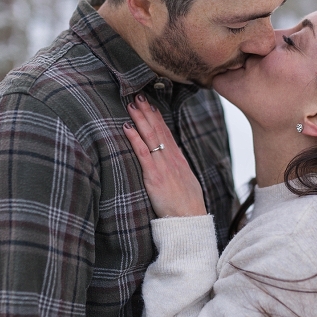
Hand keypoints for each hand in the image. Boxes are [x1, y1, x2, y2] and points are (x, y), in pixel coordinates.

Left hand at [123, 93, 206, 217]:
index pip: (167, 133)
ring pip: (150, 137)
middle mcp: (171, 159)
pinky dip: (135, 139)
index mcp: (179, 160)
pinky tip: (127, 128)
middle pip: (158, 130)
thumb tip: (174, 156)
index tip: (150, 104)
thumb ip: (179, 167)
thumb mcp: (187, 181)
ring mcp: (163, 166)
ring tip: (131, 105)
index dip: (157, 117)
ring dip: (140, 119)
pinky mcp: (154, 176)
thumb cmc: (187, 206)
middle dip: (147, 112)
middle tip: (138, 96)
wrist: (189, 220)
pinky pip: (143, 153)